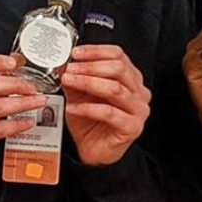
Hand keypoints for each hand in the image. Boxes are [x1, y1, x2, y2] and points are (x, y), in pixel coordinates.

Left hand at [61, 45, 150, 165]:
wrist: (93, 150)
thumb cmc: (90, 122)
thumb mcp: (79, 94)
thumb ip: (75, 78)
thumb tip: (63, 64)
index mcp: (130, 79)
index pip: (118, 55)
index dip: (96, 51)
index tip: (76, 53)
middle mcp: (138, 92)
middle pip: (118, 69)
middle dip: (90, 67)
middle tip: (70, 69)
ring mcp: (138, 110)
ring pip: (114, 88)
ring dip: (88, 83)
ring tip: (70, 82)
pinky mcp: (132, 127)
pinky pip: (109, 112)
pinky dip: (88, 108)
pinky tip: (74, 107)